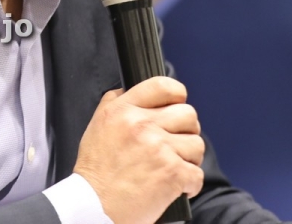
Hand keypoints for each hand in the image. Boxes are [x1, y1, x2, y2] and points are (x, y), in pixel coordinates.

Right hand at [73, 76, 204, 223]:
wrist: (94, 206)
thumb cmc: (95, 171)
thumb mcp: (97, 125)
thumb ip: (114, 102)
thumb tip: (129, 89)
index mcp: (122, 110)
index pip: (163, 85)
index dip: (177, 95)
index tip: (176, 106)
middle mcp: (141, 125)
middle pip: (188, 114)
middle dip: (186, 131)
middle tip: (174, 144)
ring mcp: (158, 148)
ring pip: (197, 144)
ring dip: (189, 159)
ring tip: (172, 167)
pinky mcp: (172, 173)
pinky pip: (197, 174)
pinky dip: (189, 184)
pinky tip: (174, 187)